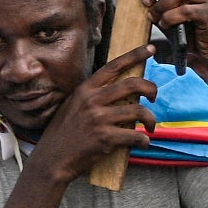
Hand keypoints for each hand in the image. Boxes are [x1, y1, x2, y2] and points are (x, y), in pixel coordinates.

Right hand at [29, 46, 158, 183]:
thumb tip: (116, 90)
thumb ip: (92, 96)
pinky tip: (143, 143)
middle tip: (154, 97)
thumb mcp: (72, 105)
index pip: (114, 66)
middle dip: (151, 88)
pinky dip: (144, 140)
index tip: (151, 48)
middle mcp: (93, 100)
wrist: (52, 159)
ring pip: (138, 111)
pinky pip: (135, 136)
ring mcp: (99, 119)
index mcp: (86, 89)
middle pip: (132, 84)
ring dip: (151, 119)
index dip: (135, 55)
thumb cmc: (63, 134)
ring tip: (150, 126)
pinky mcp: (105, 138)